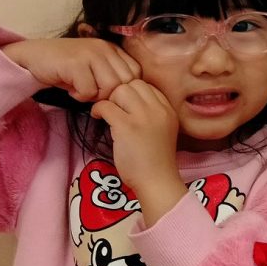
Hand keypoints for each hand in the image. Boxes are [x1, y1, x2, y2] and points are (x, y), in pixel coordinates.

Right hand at [3, 37, 139, 101]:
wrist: (33, 57)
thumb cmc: (66, 67)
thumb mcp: (94, 68)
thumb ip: (112, 76)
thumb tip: (129, 97)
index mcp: (112, 48)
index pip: (135, 73)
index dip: (123, 88)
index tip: (104, 90)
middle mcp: (104, 48)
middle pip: (124, 83)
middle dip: (109, 94)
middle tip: (92, 92)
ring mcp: (90, 54)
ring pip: (109, 87)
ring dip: (95, 96)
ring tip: (81, 90)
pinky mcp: (75, 63)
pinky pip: (89, 91)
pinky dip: (79, 96)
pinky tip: (70, 88)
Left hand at [91, 80, 184, 221]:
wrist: (157, 181)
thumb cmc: (156, 160)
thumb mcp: (162, 130)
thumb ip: (152, 113)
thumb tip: (127, 100)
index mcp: (169, 110)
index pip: (147, 86)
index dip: (133, 93)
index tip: (125, 106)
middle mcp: (159, 110)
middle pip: (133, 84)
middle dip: (119, 94)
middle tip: (114, 109)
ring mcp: (143, 117)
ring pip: (120, 90)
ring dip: (109, 100)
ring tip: (107, 113)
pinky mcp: (127, 127)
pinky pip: (106, 105)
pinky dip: (98, 110)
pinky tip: (98, 118)